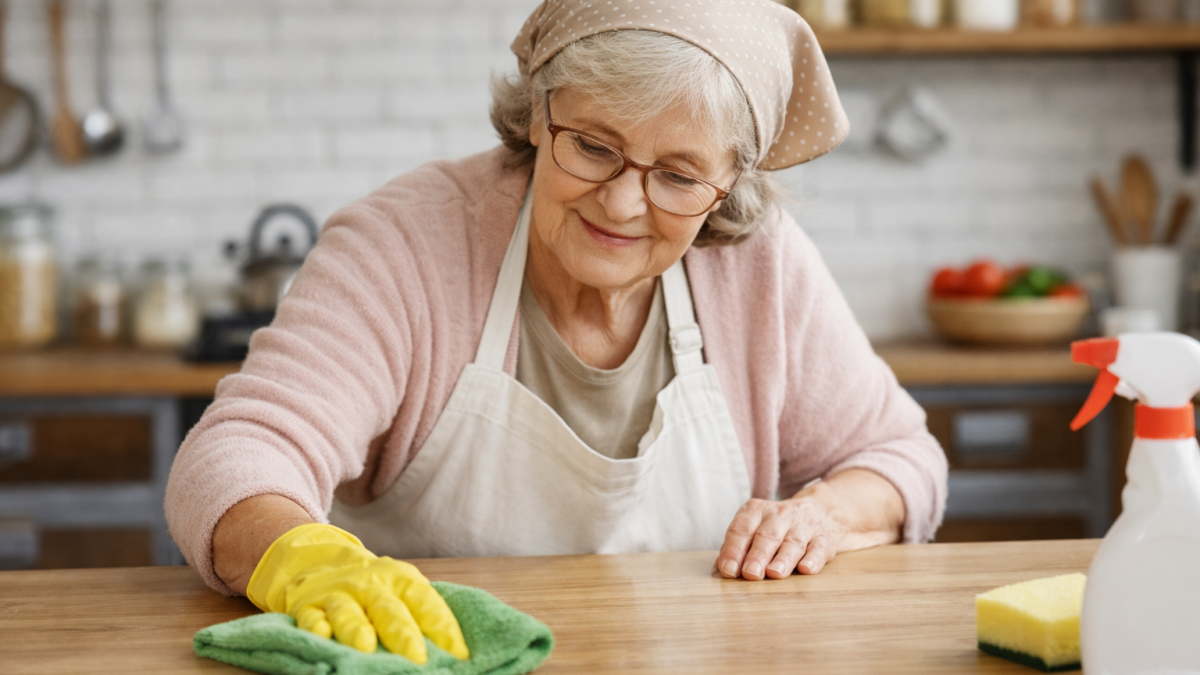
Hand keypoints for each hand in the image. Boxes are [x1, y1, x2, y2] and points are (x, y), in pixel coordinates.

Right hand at [247, 523, 468, 663]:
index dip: (442, 626)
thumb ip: (422, 615)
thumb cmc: (374, 587)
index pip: (425, 601)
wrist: (320, 560)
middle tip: (417, 657)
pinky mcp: (307, 606)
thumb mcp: (400, 589)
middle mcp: (370, 585)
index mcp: (402, 580)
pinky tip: (320, 636)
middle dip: (402, 633)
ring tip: (366, 647)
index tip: (457, 652)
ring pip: (347, 611)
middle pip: (388, 608)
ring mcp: (338, 595)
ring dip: (356, 628)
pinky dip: (314, 626)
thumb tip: (456, 653)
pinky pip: (310, 616)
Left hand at [715, 497, 845, 579]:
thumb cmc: (776, 528)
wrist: (819, 512)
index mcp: (756, 511)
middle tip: (751, 573)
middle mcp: (780, 515)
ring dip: (783, 559)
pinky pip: (819, 548)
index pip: (741, 530)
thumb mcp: (754, 529)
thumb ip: (738, 547)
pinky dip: (813, 559)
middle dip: (757, 555)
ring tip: (774, 573)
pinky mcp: (824, 538)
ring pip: (792, 542)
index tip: (729, 570)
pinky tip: (806, 569)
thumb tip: (722, 568)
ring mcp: (804, 525)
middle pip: (767, 536)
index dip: (734, 550)